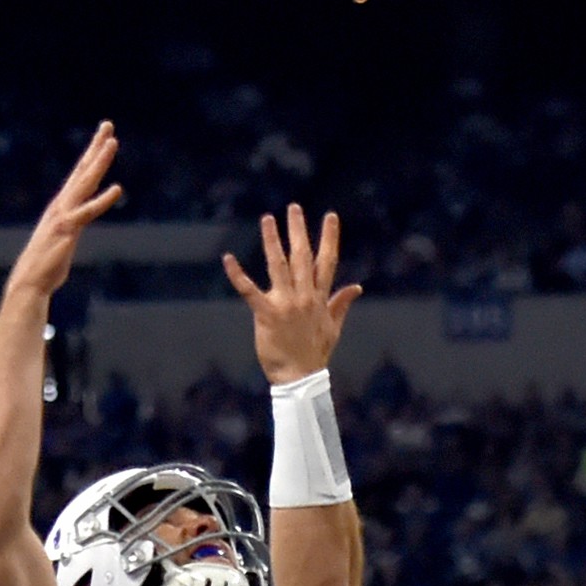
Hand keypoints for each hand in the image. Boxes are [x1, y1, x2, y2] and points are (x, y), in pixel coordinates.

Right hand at [7, 123, 124, 303]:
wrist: (30, 281)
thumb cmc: (46, 266)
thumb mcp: (61, 240)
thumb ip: (69, 229)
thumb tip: (72, 229)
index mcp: (61, 206)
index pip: (79, 175)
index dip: (92, 155)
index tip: (103, 137)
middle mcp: (61, 205)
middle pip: (82, 170)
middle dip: (95, 147)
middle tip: (108, 125)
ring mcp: (64, 215)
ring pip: (85, 182)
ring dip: (98, 162)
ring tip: (112, 142)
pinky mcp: (68, 229)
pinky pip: (88, 211)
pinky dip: (103, 200)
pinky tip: (118, 188)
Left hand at [224, 204, 361, 383]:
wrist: (299, 377)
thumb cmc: (315, 353)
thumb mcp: (333, 327)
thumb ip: (341, 303)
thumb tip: (357, 287)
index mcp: (320, 297)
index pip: (327, 261)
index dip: (329, 238)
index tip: (330, 216)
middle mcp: (305, 296)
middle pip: (303, 256)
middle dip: (298, 230)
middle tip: (294, 208)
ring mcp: (286, 304)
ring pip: (279, 265)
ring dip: (272, 241)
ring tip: (268, 219)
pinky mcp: (266, 314)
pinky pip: (250, 291)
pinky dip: (238, 275)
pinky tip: (228, 258)